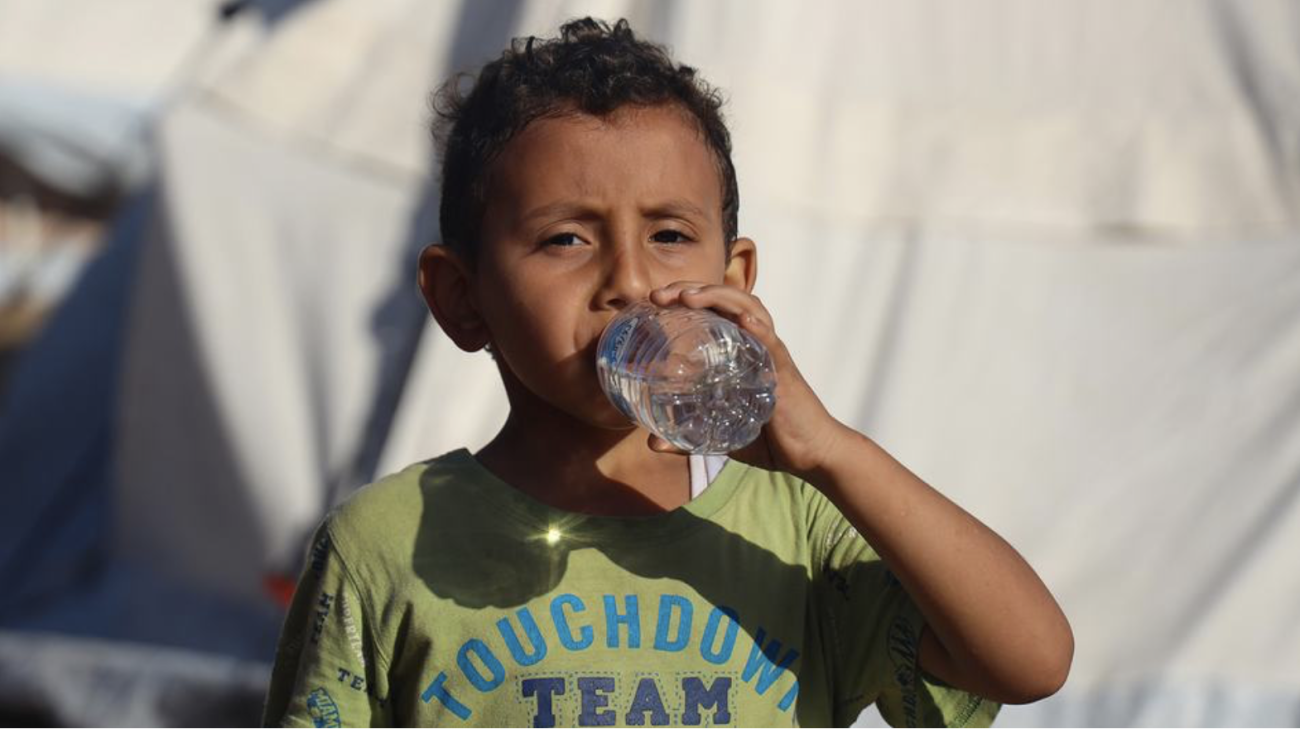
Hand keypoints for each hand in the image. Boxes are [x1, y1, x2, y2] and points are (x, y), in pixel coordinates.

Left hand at [646, 282, 849, 480]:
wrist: (812, 455)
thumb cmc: (772, 440)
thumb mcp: (721, 437)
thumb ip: (687, 439)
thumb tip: (652, 443)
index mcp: (741, 351)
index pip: (713, 310)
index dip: (685, 297)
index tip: (653, 300)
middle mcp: (756, 345)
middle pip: (726, 300)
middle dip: (691, 289)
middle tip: (657, 295)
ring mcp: (772, 356)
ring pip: (749, 310)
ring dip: (719, 297)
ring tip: (690, 296)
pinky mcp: (785, 373)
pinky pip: (773, 344)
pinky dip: (760, 329)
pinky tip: (745, 320)